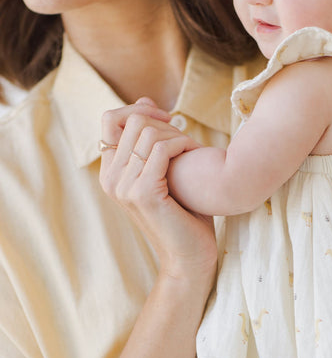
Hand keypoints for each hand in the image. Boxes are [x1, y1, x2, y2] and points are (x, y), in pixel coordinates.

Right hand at [99, 98, 216, 281]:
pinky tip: (196, 156)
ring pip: (147, 132)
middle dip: (163, 122)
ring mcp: (123, 187)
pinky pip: (162, 149)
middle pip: (130, 120)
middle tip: (186, 140)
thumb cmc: (185, 214)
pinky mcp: (143, 194)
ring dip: (177, 135)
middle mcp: (110, 179)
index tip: (167, 119)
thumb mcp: (165, 171)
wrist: (191, 257)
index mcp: (110, 173)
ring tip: (193, 151)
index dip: (138, 110)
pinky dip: (183, 145)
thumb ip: (151, 139)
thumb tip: (144, 100)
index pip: (109, 119)